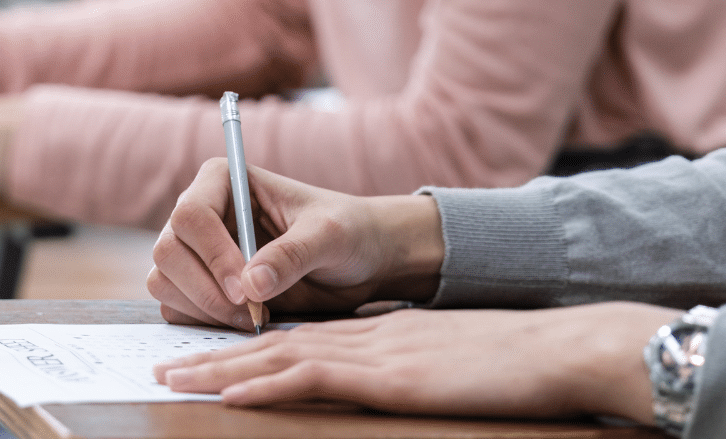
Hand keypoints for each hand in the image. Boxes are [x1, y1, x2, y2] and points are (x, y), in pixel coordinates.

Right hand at [147, 159, 444, 330]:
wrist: (358, 262)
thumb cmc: (347, 232)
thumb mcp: (331, 236)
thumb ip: (294, 254)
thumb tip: (251, 285)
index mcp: (223, 181)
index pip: (191, 214)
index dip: (214, 256)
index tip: (248, 291)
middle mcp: (201, 213)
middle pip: (168, 251)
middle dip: (205, 290)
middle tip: (251, 313)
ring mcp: (195, 251)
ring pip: (164, 282)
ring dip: (204, 309)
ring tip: (255, 317)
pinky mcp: (198, 285)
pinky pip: (176, 308)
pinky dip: (203, 322)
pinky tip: (246, 321)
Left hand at [155, 302, 681, 422]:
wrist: (559, 347)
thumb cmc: (517, 361)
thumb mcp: (451, 360)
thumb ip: (413, 365)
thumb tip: (388, 379)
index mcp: (381, 332)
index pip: (301, 337)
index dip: (249, 346)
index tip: (210, 356)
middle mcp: (368, 336)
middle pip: (276, 342)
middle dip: (216, 355)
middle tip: (166, 365)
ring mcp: (376, 353)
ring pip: (280, 356)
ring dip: (222, 368)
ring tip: (176, 378)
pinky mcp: (389, 376)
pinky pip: (313, 379)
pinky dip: (267, 384)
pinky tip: (233, 392)